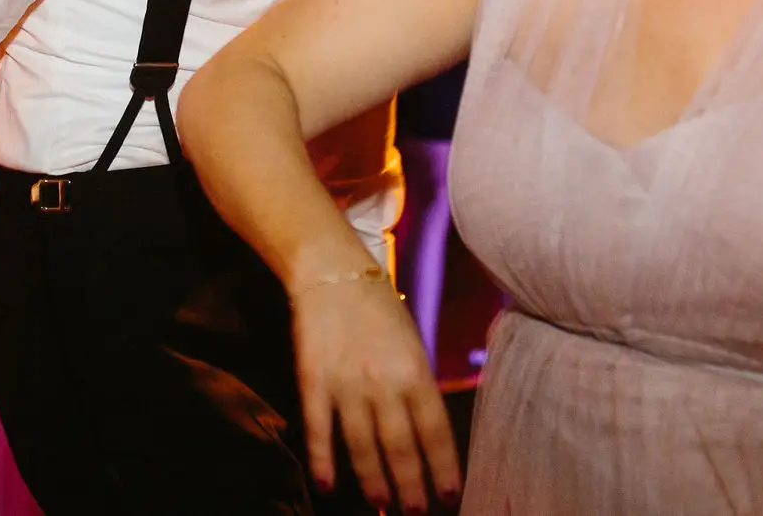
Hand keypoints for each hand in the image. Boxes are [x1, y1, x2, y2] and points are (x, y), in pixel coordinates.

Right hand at [293, 273, 460, 512]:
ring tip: (382, 507)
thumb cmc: (379, 307)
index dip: (443, 468)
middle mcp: (383, 382)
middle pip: (399, 447)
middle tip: (415, 514)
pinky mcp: (312, 381)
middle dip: (410, 487)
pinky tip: (327, 486)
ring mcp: (345, 384)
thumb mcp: (413, 342)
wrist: (331, 271)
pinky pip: (318, 429)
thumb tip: (426, 435)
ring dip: (373, 482)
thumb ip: (419, 385)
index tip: (449, 497)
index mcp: (415, 370)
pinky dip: (322, 460)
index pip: (434, 432)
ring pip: (361, 446)